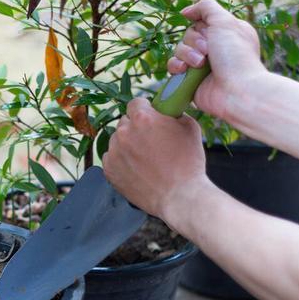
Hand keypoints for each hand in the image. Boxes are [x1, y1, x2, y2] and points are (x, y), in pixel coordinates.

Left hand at [102, 98, 209, 218]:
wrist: (179, 196)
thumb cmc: (188, 162)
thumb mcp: (189, 126)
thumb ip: (173, 112)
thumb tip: (167, 110)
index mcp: (142, 118)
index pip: (136, 103)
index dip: (145, 110)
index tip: (151, 118)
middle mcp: (123, 132)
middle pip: (125, 122)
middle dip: (136, 128)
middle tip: (151, 141)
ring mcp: (114, 152)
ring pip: (117, 140)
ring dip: (128, 144)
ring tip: (145, 158)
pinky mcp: (109, 170)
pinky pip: (112, 158)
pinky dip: (121, 161)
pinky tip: (137, 168)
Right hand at [168, 0, 265, 119]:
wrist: (236, 90)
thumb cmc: (235, 56)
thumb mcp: (225, 22)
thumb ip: (206, 8)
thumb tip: (186, 11)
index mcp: (224, 33)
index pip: (200, 22)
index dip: (202, 28)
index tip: (212, 36)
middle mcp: (213, 49)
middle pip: (188, 35)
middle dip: (194, 42)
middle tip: (207, 52)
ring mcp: (201, 66)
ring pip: (179, 50)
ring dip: (187, 55)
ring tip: (199, 65)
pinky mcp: (190, 80)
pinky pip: (173, 67)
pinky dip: (176, 66)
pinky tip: (183, 70)